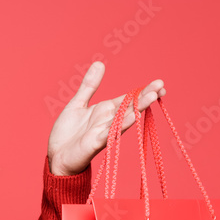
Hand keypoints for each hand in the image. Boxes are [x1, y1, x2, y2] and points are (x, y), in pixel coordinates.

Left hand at [47, 61, 165, 175]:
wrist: (57, 156)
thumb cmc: (68, 133)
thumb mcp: (78, 103)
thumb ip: (89, 85)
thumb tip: (99, 63)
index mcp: (106, 110)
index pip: (128, 98)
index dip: (143, 90)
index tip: (159, 83)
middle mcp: (109, 120)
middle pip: (131, 106)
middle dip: (146, 95)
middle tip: (162, 85)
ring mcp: (104, 131)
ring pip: (124, 118)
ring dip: (138, 107)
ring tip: (153, 97)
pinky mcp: (96, 142)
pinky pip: (111, 132)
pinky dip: (122, 124)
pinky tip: (133, 116)